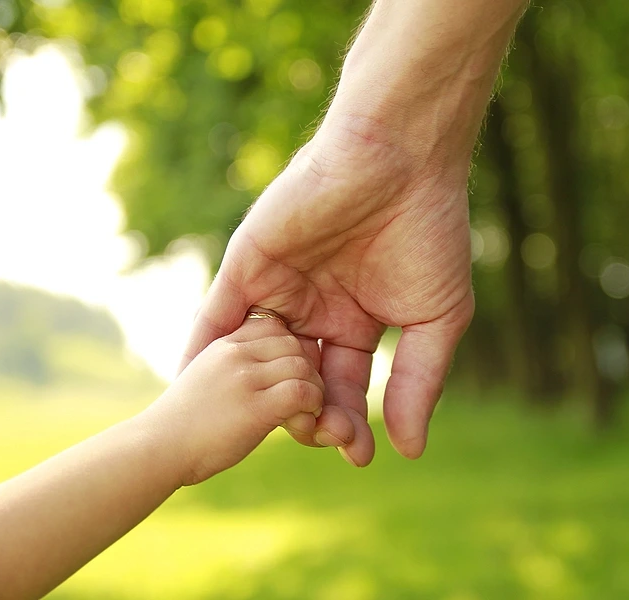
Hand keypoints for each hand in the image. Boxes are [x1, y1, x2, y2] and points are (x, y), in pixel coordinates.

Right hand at [152, 313, 323, 485]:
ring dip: (313, 391)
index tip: (286, 377)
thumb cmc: (181, 426)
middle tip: (302, 399)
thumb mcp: (205, 380)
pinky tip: (300, 422)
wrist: (156, 450)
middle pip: (294, 344)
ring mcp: (244, 378)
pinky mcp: (255, 406)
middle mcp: (235, 354)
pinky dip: (311, 407)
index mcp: (224, 344)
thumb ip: (233, 370)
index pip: (274, 326)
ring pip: (303, 366)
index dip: (289, 350)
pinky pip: (303, 392)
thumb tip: (264, 378)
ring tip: (304, 413)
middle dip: (307, 370)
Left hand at [179, 117, 474, 465]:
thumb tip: (410, 450)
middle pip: (297, 380)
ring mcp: (278, 289)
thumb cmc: (427, 235)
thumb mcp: (433, 319)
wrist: (400, 161)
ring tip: (252, 431)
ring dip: (255, 394)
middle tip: (320, 438)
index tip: (357, 456)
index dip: (347, 423)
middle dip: (307, 415)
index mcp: (355, 322)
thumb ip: (417, 382)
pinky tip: (195, 389)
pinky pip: (216, 317)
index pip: (342, 387)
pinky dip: (202, 352)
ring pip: (256, 357)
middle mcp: (313, 310)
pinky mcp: (247, 266)